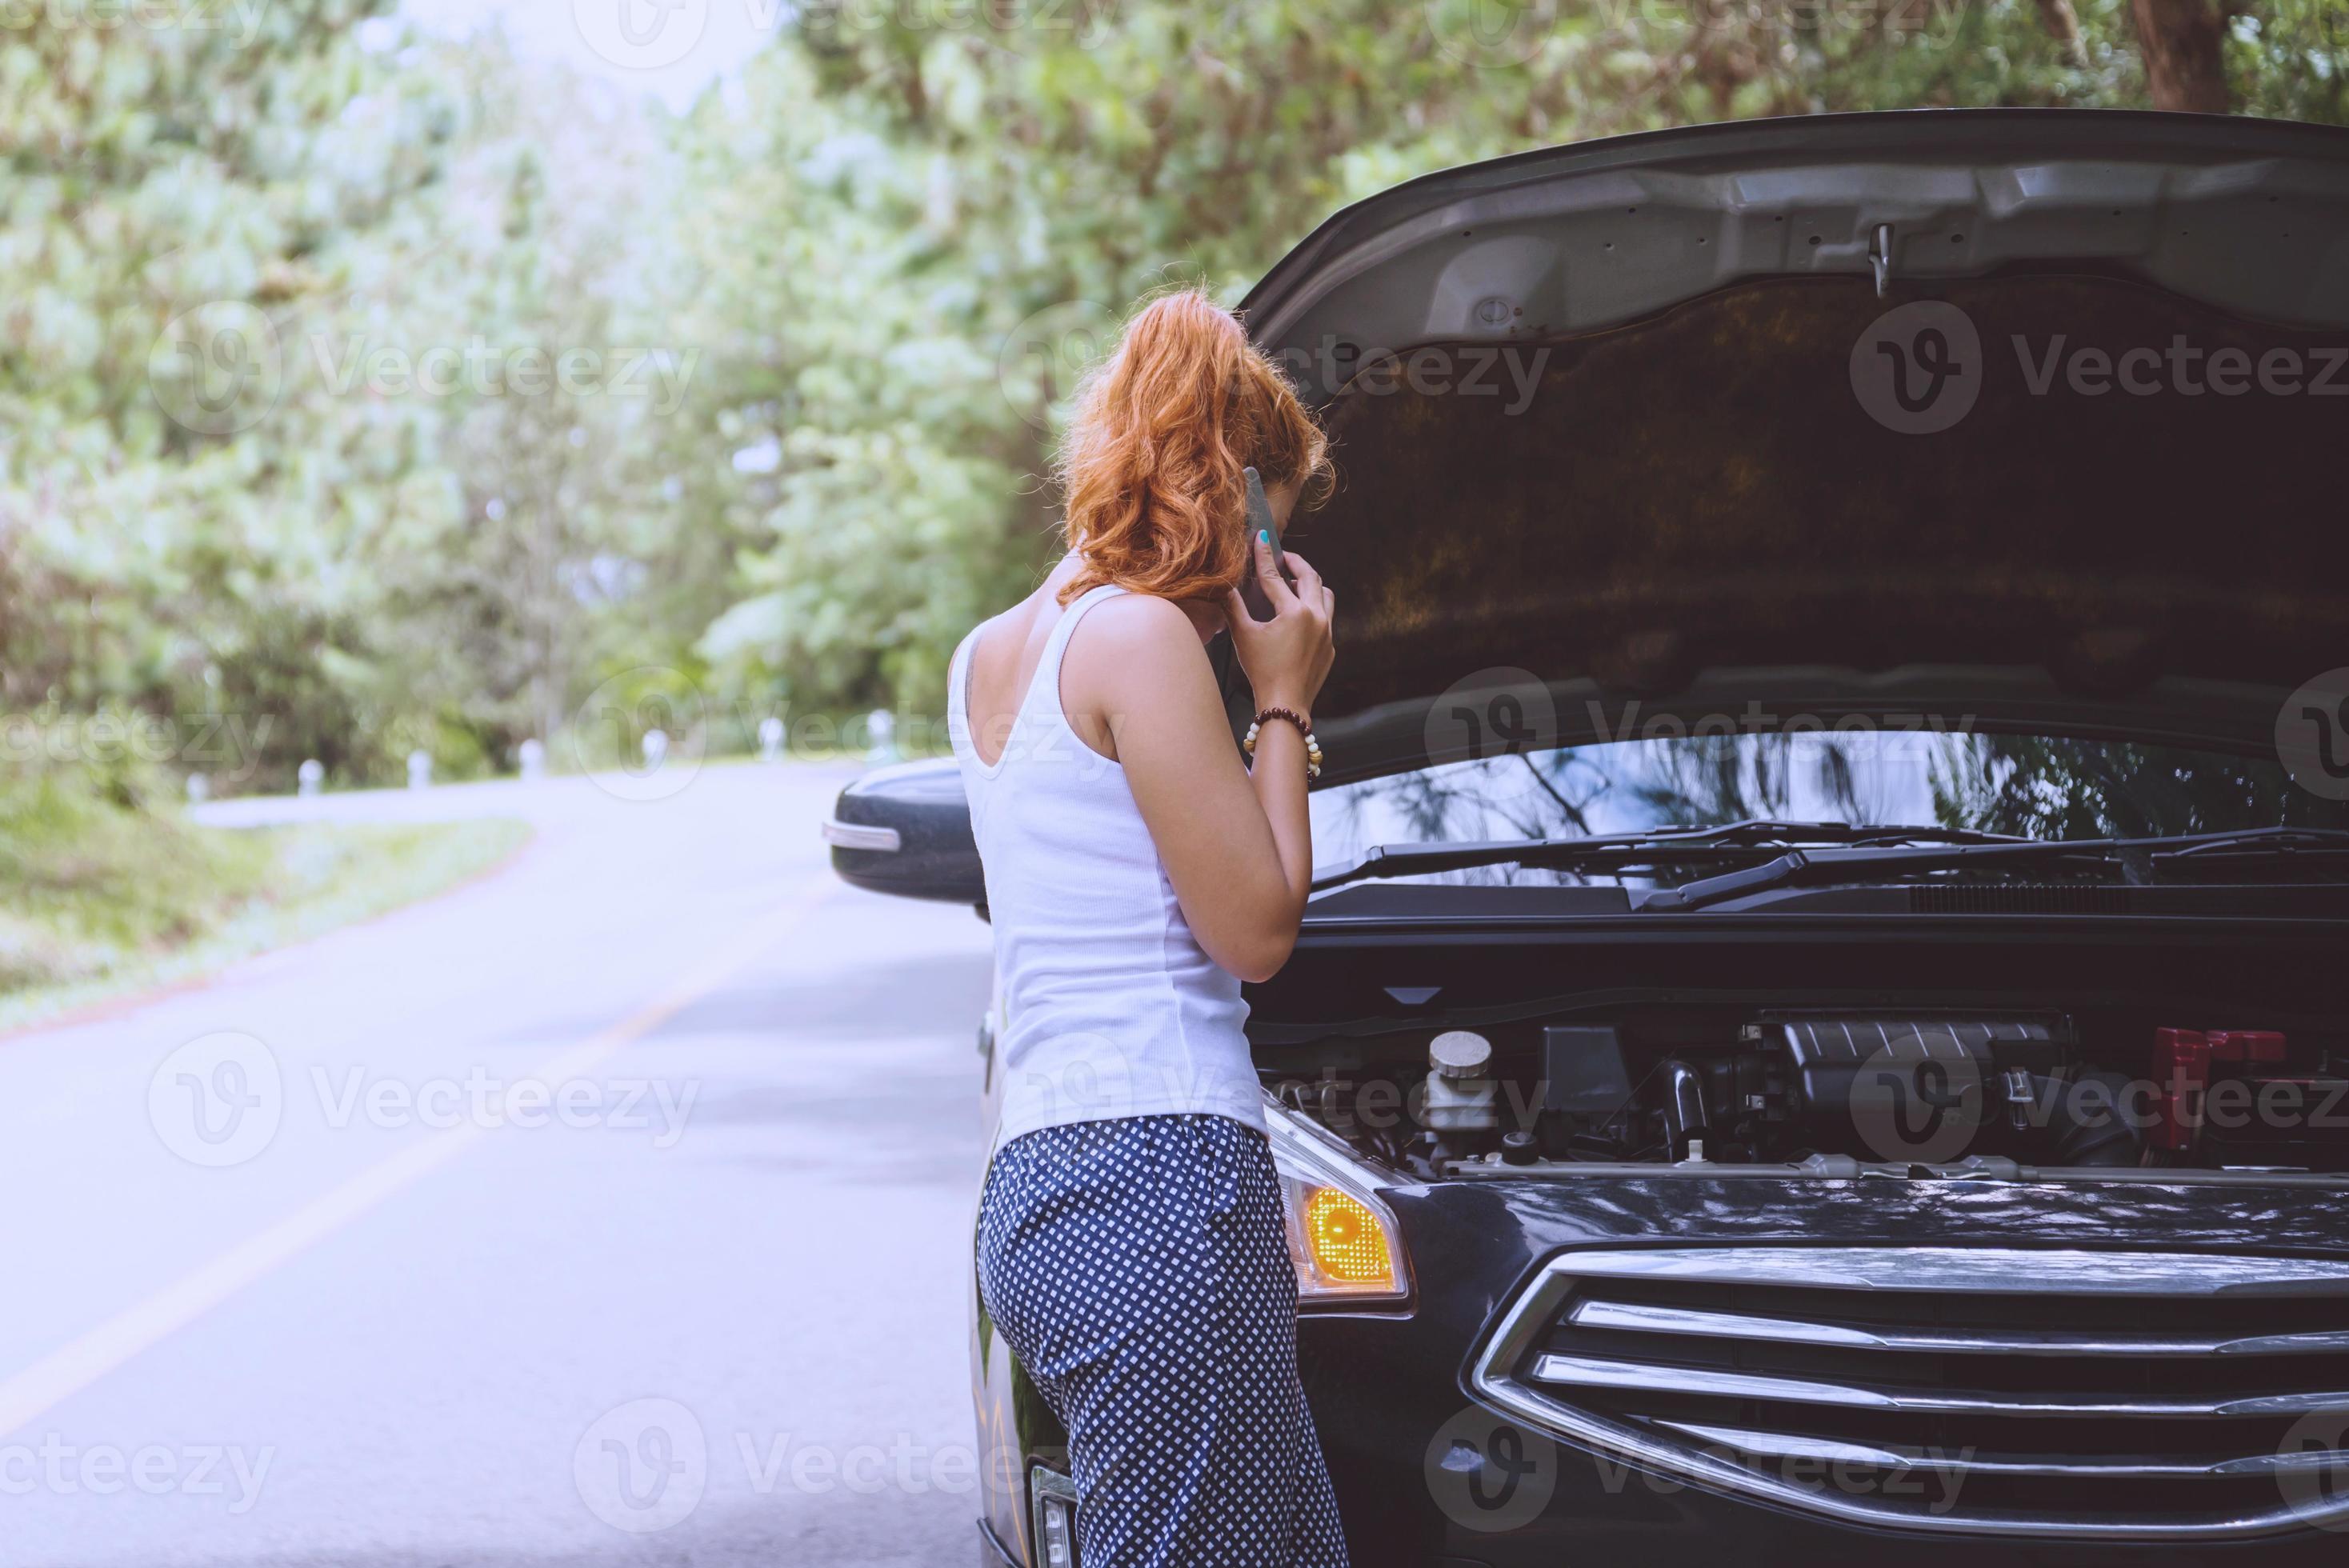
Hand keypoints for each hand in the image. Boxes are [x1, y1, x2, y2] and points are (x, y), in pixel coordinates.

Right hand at [1222, 533, 1334, 715]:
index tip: (1261, 537)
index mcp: (1294, 612)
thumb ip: (1232, 607)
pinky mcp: (1330, 646)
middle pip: (1310, 577)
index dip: (1265, 555)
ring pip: (1325, 594)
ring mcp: (1327, 631)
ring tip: (1295, 584)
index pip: (1275, 575)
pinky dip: (1315, 608)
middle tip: (1282, 557)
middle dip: (1295, 563)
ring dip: (1311, 584)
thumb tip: (1221, 585)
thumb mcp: (1242, 636)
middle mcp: (1316, 617)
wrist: (1286, 706)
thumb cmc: (1262, 672)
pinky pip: (1327, 617)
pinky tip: (1299, 615)